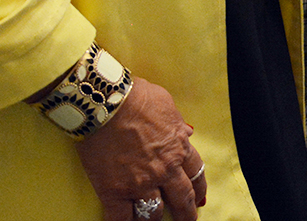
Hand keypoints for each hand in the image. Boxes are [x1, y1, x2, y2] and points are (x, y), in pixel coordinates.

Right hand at [77, 77, 204, 220]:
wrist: (106, 103)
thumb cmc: (137, 98)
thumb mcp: (168, 106)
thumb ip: (177, 125)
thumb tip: (184, 133)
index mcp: (178, 148)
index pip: (196, 173)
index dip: (199, 188)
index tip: (199, 198)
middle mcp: (164, 170)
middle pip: (181, 199)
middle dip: (186, 213)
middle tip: (186, 220)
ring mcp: (139, 183)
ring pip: (154, 213)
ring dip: (155, 219)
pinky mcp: (114, 191)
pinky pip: (120, 219)